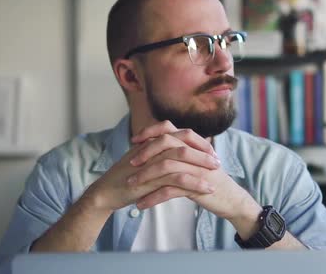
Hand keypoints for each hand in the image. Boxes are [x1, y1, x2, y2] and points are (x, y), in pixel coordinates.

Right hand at [83, 123, 218, 213]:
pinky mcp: (151, 177)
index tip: (211, 152)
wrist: (107, 191)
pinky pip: (178, 177)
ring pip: (183, 157)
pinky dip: (195, 183)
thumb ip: (160, 153)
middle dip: (204, 151)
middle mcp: (153, 146)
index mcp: (154, 140)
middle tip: (218, 162)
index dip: (199, 142)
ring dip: (202, 166)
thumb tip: (180, 152)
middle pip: (185, 141)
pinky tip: (205, 190)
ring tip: (216, 175)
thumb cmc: (127, 177)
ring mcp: (151, 159)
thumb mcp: (146, 161)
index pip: (182, 134)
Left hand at [129, 122, 261, 224]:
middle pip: (165, 144)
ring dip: (145, 177)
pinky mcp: (196, 187)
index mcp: (193, 145)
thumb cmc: (211, 181)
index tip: (135, 140)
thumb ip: (182, 152)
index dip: (150, 132)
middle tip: (130, 164)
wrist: (232, 199)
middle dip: (145, 153)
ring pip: (165, 168)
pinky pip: (170, 190)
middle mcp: (195, 153)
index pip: (169, 129)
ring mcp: (196, 169)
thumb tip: (159, 146)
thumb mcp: (197, 162)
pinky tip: (142, 204)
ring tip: (130, 187)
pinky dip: (153, 197)